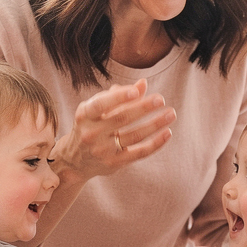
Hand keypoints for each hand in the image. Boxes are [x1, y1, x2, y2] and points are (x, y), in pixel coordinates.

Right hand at [52, 80, 175, 180]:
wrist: (75, 160)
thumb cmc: (90, 126)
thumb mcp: (97, 109)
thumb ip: (119, 96)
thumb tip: (143, 83)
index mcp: (85, 114)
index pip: (101, 104)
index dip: (119, 97)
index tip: (137, 91)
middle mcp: (91, 133)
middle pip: (121, 119)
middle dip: (143, 108)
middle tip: (160, 99)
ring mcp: (102, 150)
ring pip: (134, 135)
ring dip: (155, 124)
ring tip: (171, 113)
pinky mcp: (114, 163)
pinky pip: (139, 152)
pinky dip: (155, 143)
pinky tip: (167, 133)